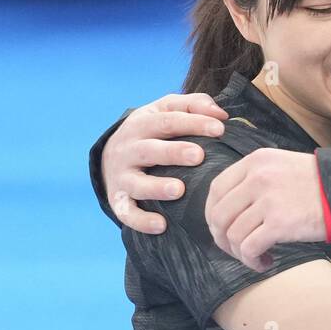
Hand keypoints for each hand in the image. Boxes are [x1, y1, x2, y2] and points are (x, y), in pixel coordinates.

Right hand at [102, 93, 227, 231]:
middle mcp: (128, 149)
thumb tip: (222, 115)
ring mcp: (121, 176)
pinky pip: (126, 213)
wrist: (108, 155)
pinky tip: (161, 225)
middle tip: (198, 156)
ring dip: (156, 188)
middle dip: (173, 152)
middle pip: (149, 150)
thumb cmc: (151, 131)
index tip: (219, 129)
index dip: (193, 123)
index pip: (168, 120)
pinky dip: (141, 221)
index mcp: (142, 123)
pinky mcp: (118, 200)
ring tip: (178, 190)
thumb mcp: (166, 109)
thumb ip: (194, 104)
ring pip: (136, 183)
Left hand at [205, 149, 326, 270]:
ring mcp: (267, 200)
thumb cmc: (316, 183)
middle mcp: (257, 177)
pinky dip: (252, 261)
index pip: (216, 189)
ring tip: (256, 257)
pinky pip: (249, 248)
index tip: (221, 228)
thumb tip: (229, 210)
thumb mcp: (280, 166)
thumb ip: (253, 179)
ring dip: (239, 253)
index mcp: (255, 161)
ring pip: (232, 235)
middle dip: (222, 238)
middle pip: (219, 215)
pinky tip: (266, 262)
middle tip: (236, 248)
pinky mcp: (279, 223)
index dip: (212, 213)